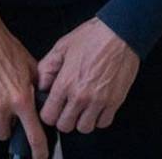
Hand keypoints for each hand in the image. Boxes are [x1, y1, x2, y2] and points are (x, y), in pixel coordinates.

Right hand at [0, 8, 48, 158]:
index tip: (40, 157)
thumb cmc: (5, 47)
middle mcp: (2, 105)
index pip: (33, 134)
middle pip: (3, 134)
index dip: (39, 151)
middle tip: (8, 110)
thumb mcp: (30, 65)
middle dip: (6, 126)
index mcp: (21, 99)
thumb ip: (37, 86)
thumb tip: (44, 99)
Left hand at [37, 16, 139, 133]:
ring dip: (82, 120)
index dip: (48, 113)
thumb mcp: (61, 47)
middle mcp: (81, 96)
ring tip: (82, 107)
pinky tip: (96, 106)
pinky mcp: (115, 101)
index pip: (49, 116)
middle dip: (63, 118)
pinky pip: (103, 122)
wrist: (120, 33)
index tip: (52, 108)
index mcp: (65, 82)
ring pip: (85, 128)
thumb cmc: (92, 36)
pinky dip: (99, 118)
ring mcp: (99, 101)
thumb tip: (41, 85)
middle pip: (65, 126)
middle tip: (66, 107)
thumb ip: (47, 68)